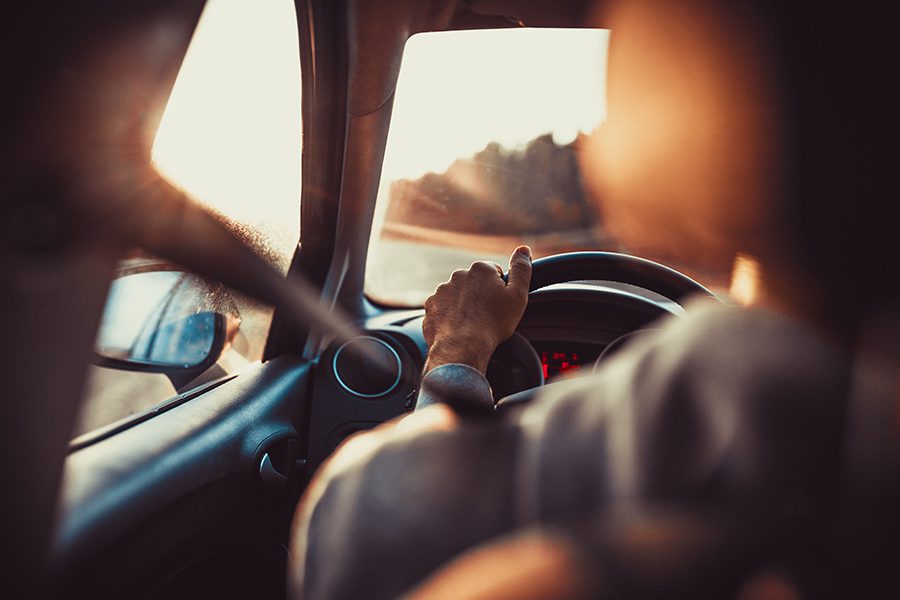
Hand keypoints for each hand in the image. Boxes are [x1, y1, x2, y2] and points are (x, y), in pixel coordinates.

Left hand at [423, 246, 531, 373]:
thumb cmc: (492, 324)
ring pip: (457, 296)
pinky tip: (458, 329)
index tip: (500, 304)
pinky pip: (443, 309)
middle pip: (474, 284)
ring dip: (463, 306)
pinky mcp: (431, 307)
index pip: (494, 273)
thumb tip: (523, 250)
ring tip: (472, 325)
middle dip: (480, 296)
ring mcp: (442, 291)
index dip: (499, 290)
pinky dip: (449, 317)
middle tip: (487, 316)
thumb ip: (522, 269)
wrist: (462, 347)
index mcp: (481, 270)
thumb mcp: (518, 296)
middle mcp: (459, 275)